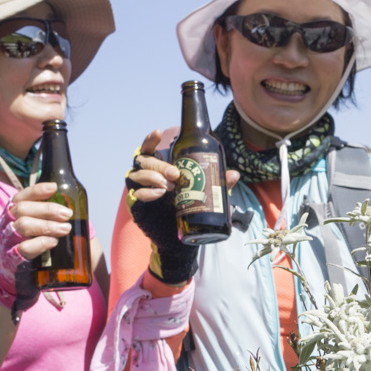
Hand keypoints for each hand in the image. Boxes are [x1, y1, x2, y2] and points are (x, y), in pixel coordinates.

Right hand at [0, 182, 73, 321]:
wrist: (17, 280)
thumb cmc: (30, 248)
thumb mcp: (34, 230)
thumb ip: (46, 218)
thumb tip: (75, 208)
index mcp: (10, 215)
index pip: (19, 197)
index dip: (36, 191)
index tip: (54, 187)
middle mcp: (4, 226)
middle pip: (21, 210)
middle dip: (47, 210)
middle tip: (67, 214)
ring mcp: (5, 243)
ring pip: (22, 226)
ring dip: (46, 226)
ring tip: (65, 229)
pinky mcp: (10, 260)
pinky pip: (22, 249)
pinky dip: (40, 243)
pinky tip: (52, 242)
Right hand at [126, 129, 238, 284]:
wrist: (179, 238)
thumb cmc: (188, 209)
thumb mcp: (205, 194)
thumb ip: (218, 184)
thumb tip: (234, 174)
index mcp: (160, 167)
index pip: (149, 149)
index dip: (150, 139)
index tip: (158, 132)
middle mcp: (147, 175)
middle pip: (145, 161)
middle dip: (160, 165)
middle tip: (175, 174)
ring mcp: (140, 189)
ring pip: (137, 175)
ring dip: (153, 177)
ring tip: (168, 186)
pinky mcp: (137, 205)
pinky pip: (136, 194)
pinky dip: (147, 193)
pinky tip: (159, 194)